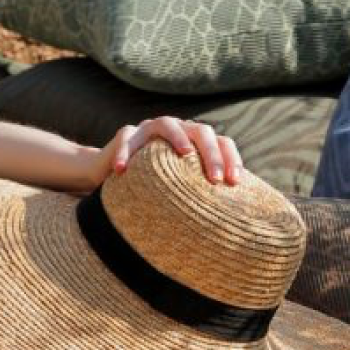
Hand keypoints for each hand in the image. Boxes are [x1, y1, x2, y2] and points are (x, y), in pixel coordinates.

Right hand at [92, 117, 242, 186]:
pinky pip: (127, 138)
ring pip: (167, 124)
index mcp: (196, 142)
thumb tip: (226, 226)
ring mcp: (150, 128)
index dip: (231, 160)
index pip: (222, 143)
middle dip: (211, 153)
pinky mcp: (127, 133)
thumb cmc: (153, 188)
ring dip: (178, 137)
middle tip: (215, 179)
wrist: (115, 174)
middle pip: (201, 131)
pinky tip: (121, 170)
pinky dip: (125, 152)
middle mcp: (178, 130)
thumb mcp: (180, 192)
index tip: (234, 183)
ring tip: (185, 153)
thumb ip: (199, 197)